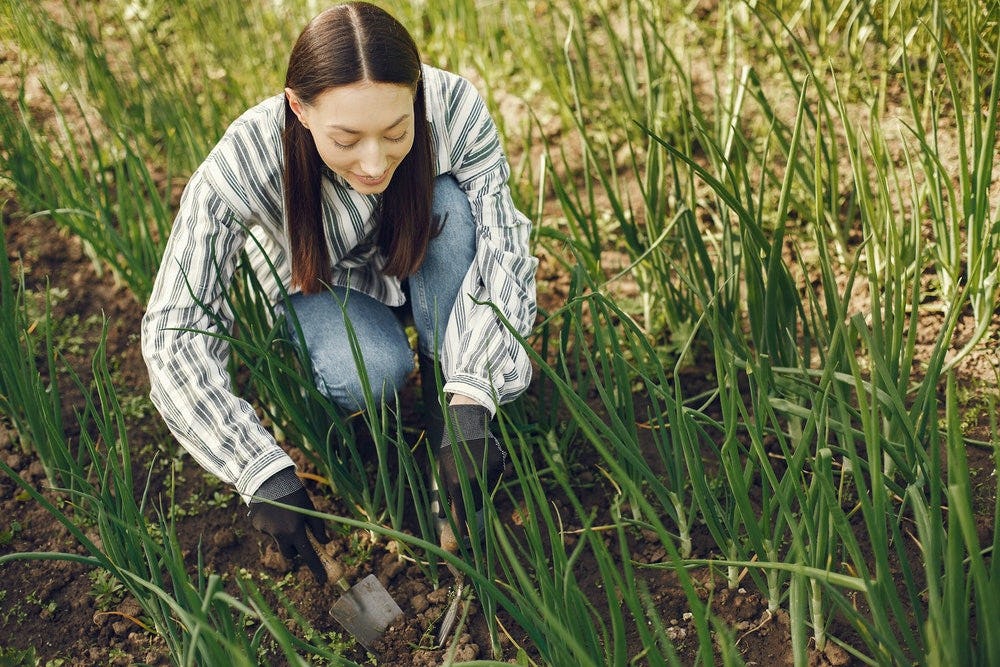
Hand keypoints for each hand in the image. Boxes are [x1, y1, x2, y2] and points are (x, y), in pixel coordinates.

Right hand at [249, 483, 328, 583]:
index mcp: (295, 530)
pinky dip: (273, 525)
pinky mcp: (256, 525)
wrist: (268, 478)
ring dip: (284, 534)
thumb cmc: (294, 492)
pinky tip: (273, 510)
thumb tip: (324, 542)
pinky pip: (268, 530)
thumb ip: (318, 527)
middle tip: (300, 537)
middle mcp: (279, 534)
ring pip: (279, 540)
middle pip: (290, 554)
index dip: (316, 569)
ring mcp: (266, 530)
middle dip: (296, 550)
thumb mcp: (310, 508)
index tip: (322, 581)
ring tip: (285, 513)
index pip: (308, 556)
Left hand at [437, 403, 506, 530]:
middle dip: (470, 505)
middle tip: (466, 497)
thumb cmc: (449, 448)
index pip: (462, 513)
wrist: (466, 422)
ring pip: (486, 492)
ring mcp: (488, 473)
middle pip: (475, 505)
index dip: (463, 527)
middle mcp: (474, 480)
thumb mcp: (443, 471)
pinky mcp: (499, 465)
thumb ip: (445, 495)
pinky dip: (488, 477)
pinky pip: (494, 480)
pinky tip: (481, 462)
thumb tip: (443, 516)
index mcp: (457, 483)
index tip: (464, 538)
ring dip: (479, 489)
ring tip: (471, 470)